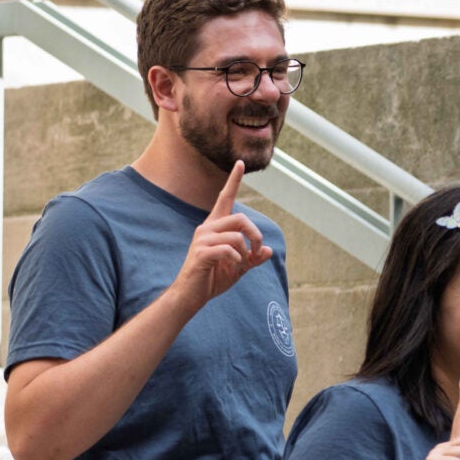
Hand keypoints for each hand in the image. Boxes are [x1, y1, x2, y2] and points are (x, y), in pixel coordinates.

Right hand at [171, 161, 271, 312]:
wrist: (192, 296)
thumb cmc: (213, 279)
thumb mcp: (239, 267)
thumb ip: (253, 258)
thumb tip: (268, 250)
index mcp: (216, 227)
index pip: (225, 198)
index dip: (234, 180)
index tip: (241, 163)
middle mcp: (207, 228)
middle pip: (241, 218)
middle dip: (256, 235)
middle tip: (257, 252)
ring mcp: (202, 240)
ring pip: (236, 235)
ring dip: (246, 251)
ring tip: (243, 264)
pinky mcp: (201, 253)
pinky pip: (228, 250)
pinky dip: (237, 260)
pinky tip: (233, 267)